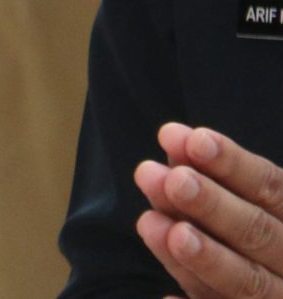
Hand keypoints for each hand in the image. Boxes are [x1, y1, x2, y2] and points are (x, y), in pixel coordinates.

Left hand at [137, 123, 282, 296]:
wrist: (274, 285)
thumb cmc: (254, 234)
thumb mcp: (242, 202)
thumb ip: (210, 178)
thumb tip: (174, 143)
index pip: (272, 188)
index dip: (233, 164)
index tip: (192, 139)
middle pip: (260, 234)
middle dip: (214, 206)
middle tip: (173, 180)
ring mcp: (276, 296)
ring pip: (248, 282)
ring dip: (203, 256)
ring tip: (151, 224)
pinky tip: (166, 298)